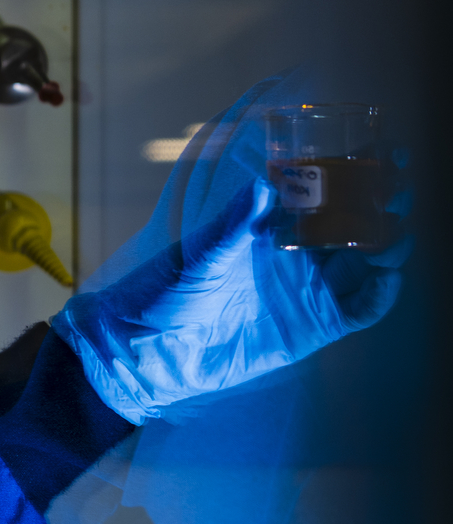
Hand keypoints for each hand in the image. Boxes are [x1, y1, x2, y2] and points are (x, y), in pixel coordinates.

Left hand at [52, 177, 410, 423]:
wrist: (152, 352)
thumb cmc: (165, 295)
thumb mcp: (197, 256)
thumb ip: (230, 226)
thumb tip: (261, 185)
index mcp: (273, 224)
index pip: (329, 187)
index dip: (363, 166)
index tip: (386, 149)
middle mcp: (299, 251)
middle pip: (361, 218)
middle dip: (386, 200)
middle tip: (394, 190)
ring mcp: (310, 287)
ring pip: (371, 258)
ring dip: (391, 242)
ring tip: (387, 237)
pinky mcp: (315, 325)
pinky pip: (362, 307)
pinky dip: (382, 293)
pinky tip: (385, 278)